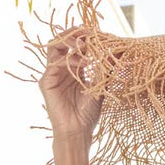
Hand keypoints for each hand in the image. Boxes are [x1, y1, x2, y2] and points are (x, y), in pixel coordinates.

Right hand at [38, 26, 102, 140]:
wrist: (77, 132)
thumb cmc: (88, 114)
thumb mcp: (100, 86)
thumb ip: (106, 68)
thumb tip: (118, 50)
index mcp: (73, 68)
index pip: (75, 44)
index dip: (84, 36)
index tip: (98, 33)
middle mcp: (60, 69)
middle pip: (61, 40)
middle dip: (75, 33)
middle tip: (88, 32)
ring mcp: (51, 74)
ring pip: (54, 46)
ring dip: (69, 41)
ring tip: (85, 45)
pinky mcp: (45, 82)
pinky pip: (55, 63)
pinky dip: (69, 59)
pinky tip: (84, 64)